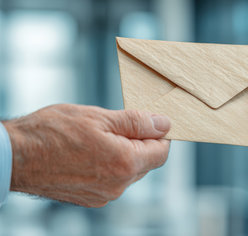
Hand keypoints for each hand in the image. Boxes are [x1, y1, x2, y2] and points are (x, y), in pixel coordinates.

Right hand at [2, 104, 170, 206]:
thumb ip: (136, 123)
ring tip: (100, 138)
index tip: (150, 122)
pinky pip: (113, 181)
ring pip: (129, 172)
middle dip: (141, 143)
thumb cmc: (52, 133)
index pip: (161, 152)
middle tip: (119, 125)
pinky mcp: (91, 199)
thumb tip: (164, 124)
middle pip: (147, 163)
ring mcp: (103, 195)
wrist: (14, 156)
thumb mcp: (99, 118)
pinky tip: (91, 153)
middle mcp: (118, 185)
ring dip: (125, 154)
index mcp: (125, 163)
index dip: (159, 134)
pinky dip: (110, 166)